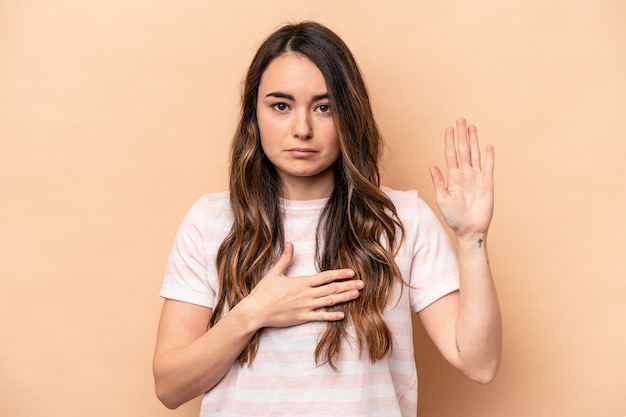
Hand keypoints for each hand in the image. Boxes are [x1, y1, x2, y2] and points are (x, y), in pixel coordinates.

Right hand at [243, 242, 363, 328]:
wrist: (255, 311)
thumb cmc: (263, 292)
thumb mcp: (274, 273)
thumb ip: (285, 259)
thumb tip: (290, 244)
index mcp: (301, 282)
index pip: (325, 276)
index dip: (339, 274)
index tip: (351, 272)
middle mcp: (306, 294)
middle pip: (331, 288)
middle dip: (348, 285)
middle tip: (362, 284)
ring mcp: (305, 307)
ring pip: (329, 301)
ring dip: (344, 297)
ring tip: (357, 295)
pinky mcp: (302, 317)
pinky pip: (320, 316)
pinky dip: (332, 315)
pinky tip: (342, 314)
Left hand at [429, 118, 494, 236]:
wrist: (469, 229)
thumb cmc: (453, 217)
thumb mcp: (442, 199)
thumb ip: (438, 181)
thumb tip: (431, 165)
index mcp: (453, 177)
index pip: (450, 154)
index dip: (449, 141)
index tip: (448, 128)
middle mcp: (465, 174)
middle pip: (463, 150)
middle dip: (461, 135)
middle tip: (460, 119)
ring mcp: (477, 178)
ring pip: (475, 154)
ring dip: (474, 141)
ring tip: (472, 127)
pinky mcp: (488, 183)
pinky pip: (488, 167)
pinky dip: (488, 156)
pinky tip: (488, 145)